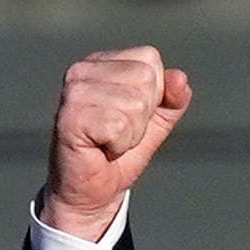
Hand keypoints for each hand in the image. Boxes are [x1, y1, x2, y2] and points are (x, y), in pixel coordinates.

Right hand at [40, 46, 191, 240]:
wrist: (91, 191)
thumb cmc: (118, 153)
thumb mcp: (156, 121)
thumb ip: (173, 99)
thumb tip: (179, 78)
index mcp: (101, 63)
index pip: (150, 59)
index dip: (154, 94)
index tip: (130, 115)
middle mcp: (82, 71)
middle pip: (145, 78)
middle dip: (143, 115)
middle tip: (119, 132)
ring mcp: (73, 93)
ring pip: (135, 103)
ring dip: (131, 133)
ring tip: (109, 141)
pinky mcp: (69, 118)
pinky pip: (118, 125)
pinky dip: (119, 145)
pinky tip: (101, 149)